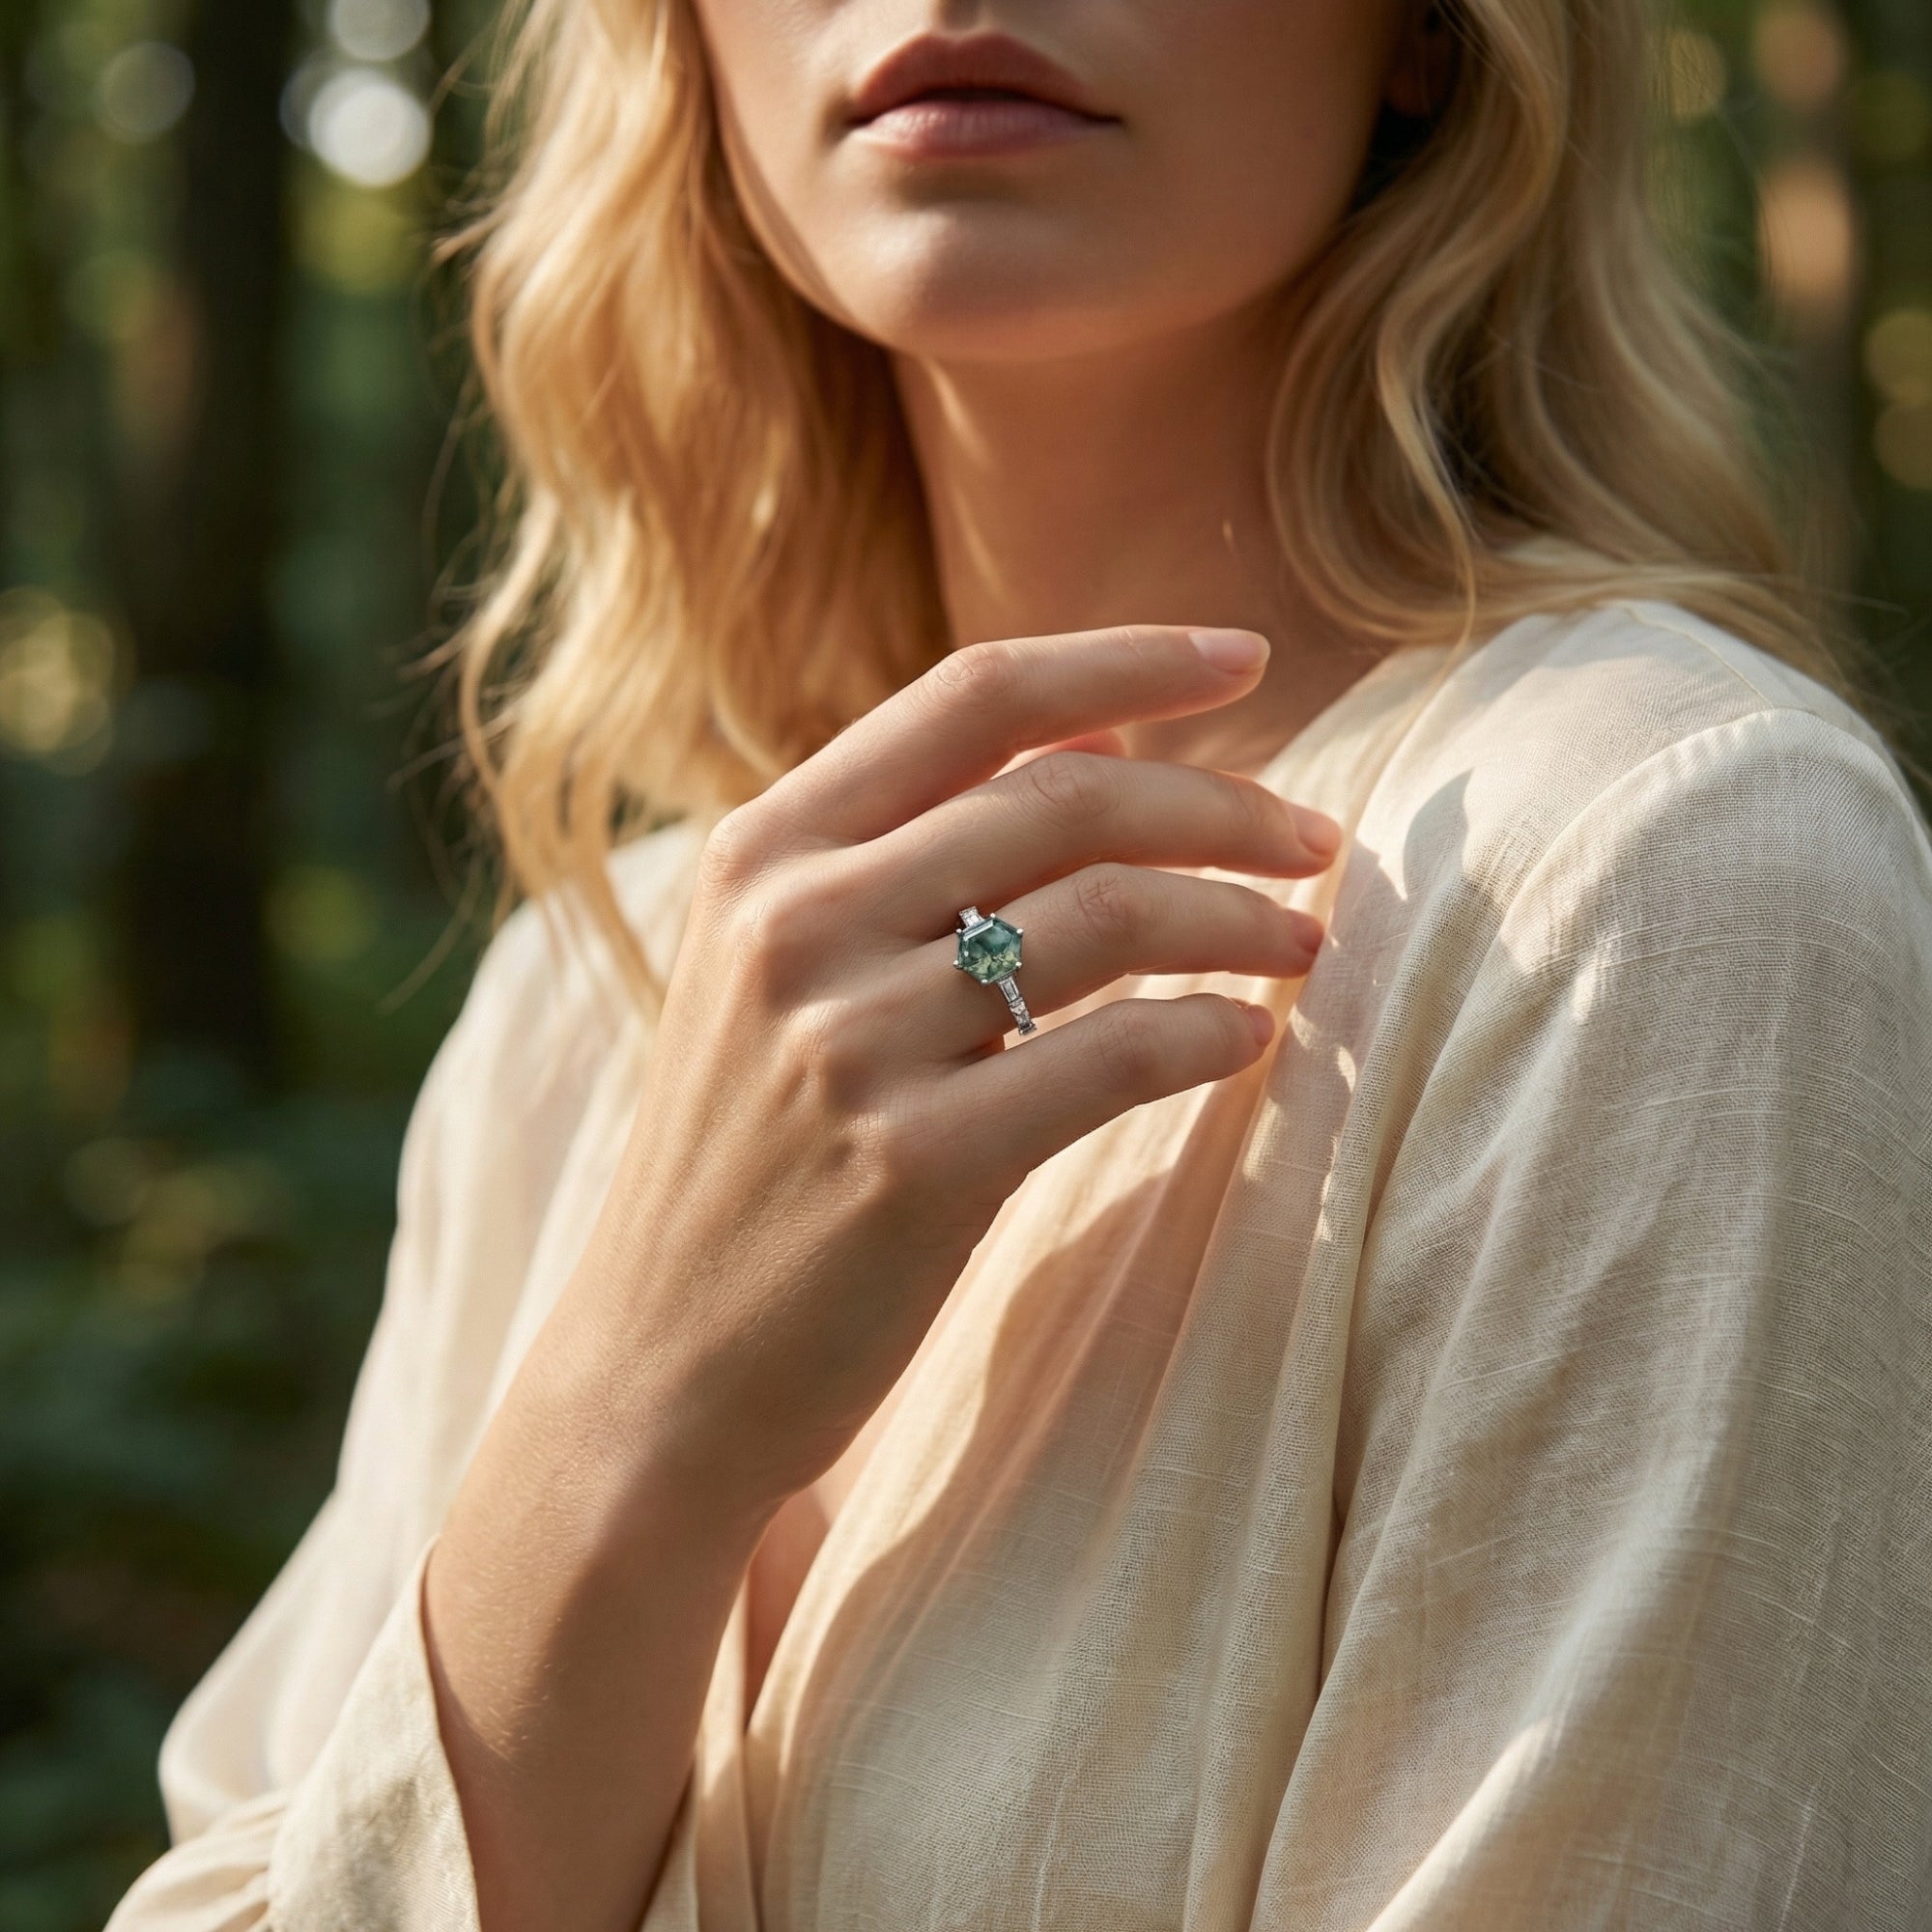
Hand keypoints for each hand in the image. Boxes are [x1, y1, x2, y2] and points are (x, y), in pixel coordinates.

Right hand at [562, 625, 1342, 1510]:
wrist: (660, 1368)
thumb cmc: (754, 1157)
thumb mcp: (780, 972)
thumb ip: (911, 852)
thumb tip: (1113, 746)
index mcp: (765, 851)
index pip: (975, 694)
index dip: (1129, 658)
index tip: (1248, 658)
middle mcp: (796, 922)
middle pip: (1067, 797)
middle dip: (1226, 805)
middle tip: (1319, 840)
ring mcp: (849, 1042)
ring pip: (1106, 915)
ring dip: (1240, 919)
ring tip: (1305, 940)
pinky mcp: (913, 1165)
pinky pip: (1114, 1055)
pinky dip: (1209, 1033)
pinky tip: (1252, 1040)